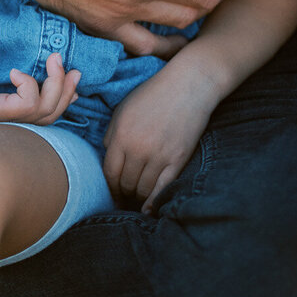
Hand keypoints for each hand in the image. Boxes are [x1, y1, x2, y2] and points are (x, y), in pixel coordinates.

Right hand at [0, 53, 80, 135]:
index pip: (28, 105)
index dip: (29, 85)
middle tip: (58, 58)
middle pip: (47, 111)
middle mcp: (9, 125)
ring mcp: (13, 126)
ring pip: (50, 116)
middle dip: (58, 84)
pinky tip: (70, 93)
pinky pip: (45, 117)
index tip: (12, 70)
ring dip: (65, 93)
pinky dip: (61, 102)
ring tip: (75, 73)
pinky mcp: (13, 123)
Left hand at [101, 66, 220, 210]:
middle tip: (123, 200)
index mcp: (121, 136)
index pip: (109, 172)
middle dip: (122, 194)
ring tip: (136, 201)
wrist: (188, 85)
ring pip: (142, 189)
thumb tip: (108, 157)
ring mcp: (159, 156)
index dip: (109, 187)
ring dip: (138, 198)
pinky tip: (149, 210)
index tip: (110, 193)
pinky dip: (154, 202)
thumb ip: (112, 135)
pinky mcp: (178, 160)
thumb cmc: (153, 94)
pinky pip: (163, 188)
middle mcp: (138, 149)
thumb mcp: (123, 110)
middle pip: (125, 183)